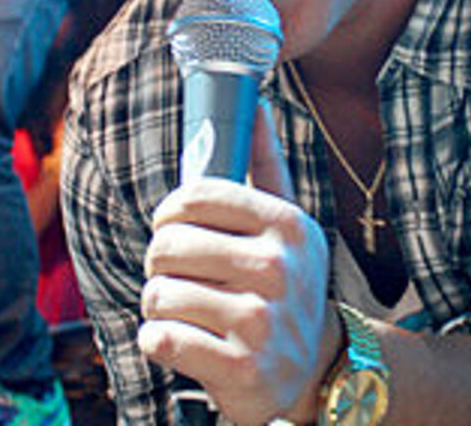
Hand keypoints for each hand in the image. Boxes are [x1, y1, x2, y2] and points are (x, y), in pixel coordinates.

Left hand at [139, 100, 339, 425]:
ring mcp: (261, 322)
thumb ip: (266, 163)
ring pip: (159, 293)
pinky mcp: (240, 369)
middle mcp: (279, 270)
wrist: (313, 368)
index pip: (194, 196)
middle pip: (169, 245)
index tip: (172, 226)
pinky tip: (182, 340)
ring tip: (183, 309)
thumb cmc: (284, 284)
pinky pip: (160, 340)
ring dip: (158, 304)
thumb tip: (258, 102)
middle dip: (160, 263)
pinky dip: (158, 341)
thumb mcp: (287, 223)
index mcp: (287, 226)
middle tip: (176, 274)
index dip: (169, 212)